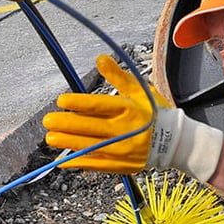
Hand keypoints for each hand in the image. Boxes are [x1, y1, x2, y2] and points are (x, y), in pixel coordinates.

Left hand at [42, 55, 223, 180]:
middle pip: (89, 127)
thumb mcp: (140, 90)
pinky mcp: (121, 165)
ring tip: (50, 138)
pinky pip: (96, 165)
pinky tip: (63, 161)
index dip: (77, 103)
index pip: (98, 106)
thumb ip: (118, 75)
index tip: (61, 100)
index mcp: (128, 109)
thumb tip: (100, 58)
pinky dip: (79, 163)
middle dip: (66, 124)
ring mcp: (122, 150)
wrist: (174, 142)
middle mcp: (124, 131)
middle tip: (48, 120)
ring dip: (67, 143)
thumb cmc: (155, 112)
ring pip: (89, 146)